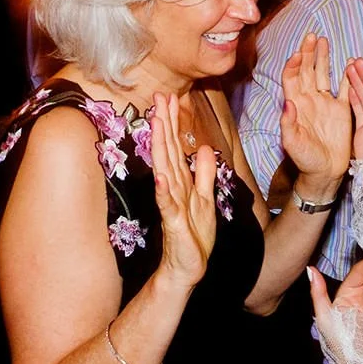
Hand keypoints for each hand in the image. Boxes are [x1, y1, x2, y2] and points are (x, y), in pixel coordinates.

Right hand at [151, 92, 216, 287]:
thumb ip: (204, 173)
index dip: (173, 122)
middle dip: (164, 124)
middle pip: (168, 150)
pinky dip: (164, 190)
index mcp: (181, 181)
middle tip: (160, 97)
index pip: (176, 146)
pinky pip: (168, 204)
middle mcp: (173, 188)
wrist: (188, 266)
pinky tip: (161, 177)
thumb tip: (204, 148)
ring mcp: (171, 204)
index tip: (169, 97)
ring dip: (161, 147)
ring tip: (157, 123)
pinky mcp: (173, 223)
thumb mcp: (206, 198)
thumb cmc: (193, 235)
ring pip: (165, 170)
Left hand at [280, 32, 352, 191]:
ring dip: (322, 57)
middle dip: (308, 52)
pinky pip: (343, 88)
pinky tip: (349, 62)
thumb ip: (289, 124)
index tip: (299, 53)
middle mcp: (310, 100)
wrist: (325, 172)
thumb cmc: (305, 159)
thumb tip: (288, 103)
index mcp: (296, 106)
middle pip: (307, 71)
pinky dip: (346, 75)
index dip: (294, 65)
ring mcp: (325, 103)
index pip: (292, 79)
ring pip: (323, 74)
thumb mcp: (293, 144)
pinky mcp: (341, 110)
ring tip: (323, 40)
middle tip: (311, 35)